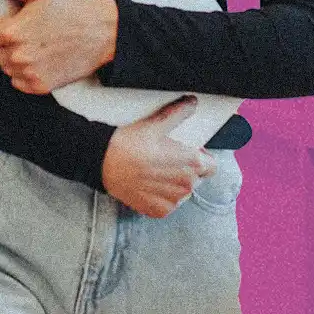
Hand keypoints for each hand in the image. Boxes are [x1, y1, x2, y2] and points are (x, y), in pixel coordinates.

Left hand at [0, 0, 116, 93]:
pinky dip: (25, 73)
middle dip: (3, 45)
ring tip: (36, 45)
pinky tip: (41, 59)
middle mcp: (18, 56)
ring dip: (14, 59)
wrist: (102, 32)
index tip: (0, 29)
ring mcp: (29, 73)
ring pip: (6, 68)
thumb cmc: (70, 10)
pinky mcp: (40, 86)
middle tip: (26, 34)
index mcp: (12, 32)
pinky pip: (18, 82)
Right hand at [101, 97, 213, 218]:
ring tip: (154, 173)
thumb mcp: (156, 124)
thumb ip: (179, 113)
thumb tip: (192, 103)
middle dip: (184, 170)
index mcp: (191, 163)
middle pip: (196, 178)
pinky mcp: (160, 211)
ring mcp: (173, 201)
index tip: (185, 154)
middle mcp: (187, 185)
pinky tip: (147, 185)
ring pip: (182, 192)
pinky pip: (168, 203)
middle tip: (164, 160)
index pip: (211, 166)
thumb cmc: (129, 143)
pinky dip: (160, 197)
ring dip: (173, 184)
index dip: (199, 158)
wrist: (103, 162)